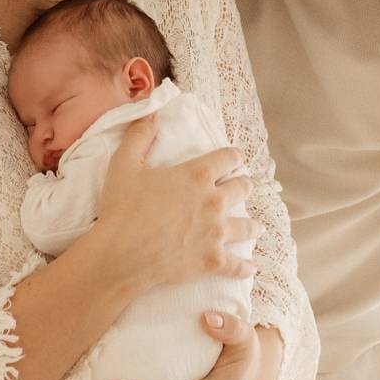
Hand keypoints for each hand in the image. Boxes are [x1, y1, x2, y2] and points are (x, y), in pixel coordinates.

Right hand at [97, 114, 258, 293]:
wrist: (121, 254)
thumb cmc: (122, 208)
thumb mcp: (124, 163)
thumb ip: (140, 135)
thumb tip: (152, 111)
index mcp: (197, 175)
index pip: (228, 158)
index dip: (233, 156)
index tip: (236, 158)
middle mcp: (213, 201)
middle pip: (242, 188)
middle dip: (244, 185)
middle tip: (245, 186)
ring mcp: (216, 233)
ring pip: (246, 226)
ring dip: (252, 225)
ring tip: (258, 226)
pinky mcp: (212, 261)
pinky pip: (236, 265)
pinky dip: (244, 267)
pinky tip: (250, 268)